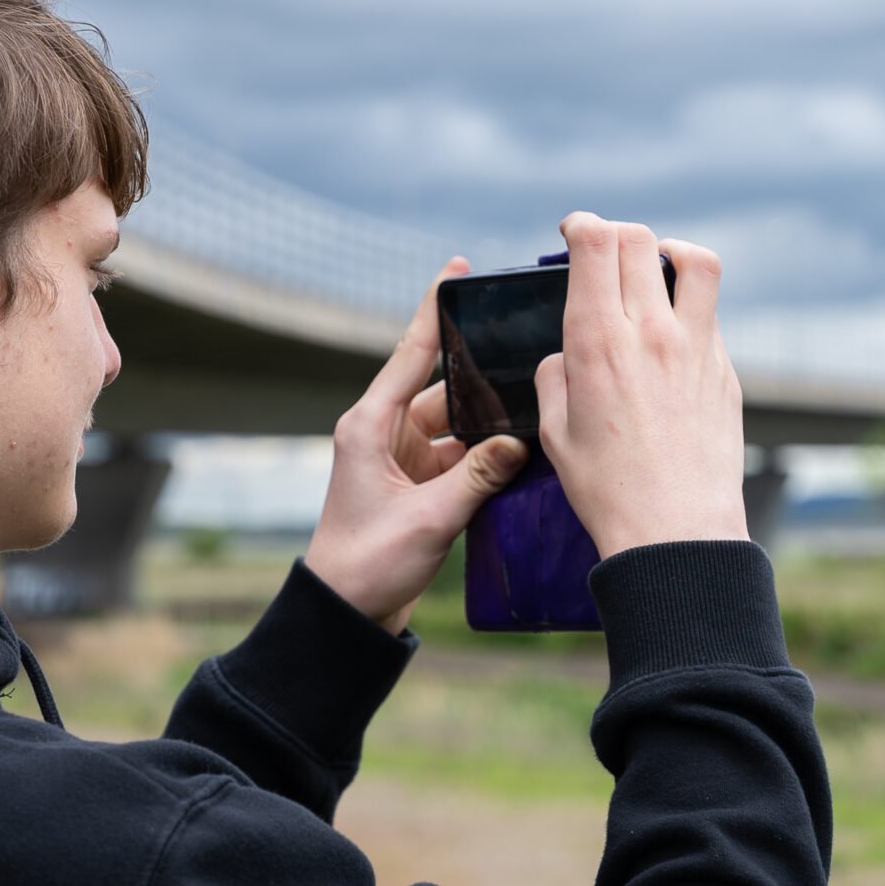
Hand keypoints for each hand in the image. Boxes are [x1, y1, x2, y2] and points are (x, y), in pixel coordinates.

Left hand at [304, 259, 529, 632]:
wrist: (345, 617)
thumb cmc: (368, 565)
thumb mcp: (430, 519)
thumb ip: (478, 476)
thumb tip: (518, 441)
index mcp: (371, 425)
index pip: (412, 353)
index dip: (436, 309)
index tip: (458, 268)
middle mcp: (384, 434)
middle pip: (446, 388)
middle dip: (486, 378)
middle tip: (531, 353)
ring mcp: (402, 461)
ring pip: (460, 426)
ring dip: (492, 426)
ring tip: (539, 407)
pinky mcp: (418, 488)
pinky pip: (462, 458)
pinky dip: (488, 458)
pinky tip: (523, 453)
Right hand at [532, 213, 748, 560]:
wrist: (674, 531)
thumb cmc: (606, 489)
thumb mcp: (555, 430)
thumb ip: (555, 375)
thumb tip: (567, 353)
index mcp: (597, 342)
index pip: (597, 243)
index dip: (582, 224)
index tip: (573, 231)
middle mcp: (650, 332)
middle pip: (639, 240)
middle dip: (615, 233)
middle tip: (603, 251)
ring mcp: (696, 348)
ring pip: (695, 261)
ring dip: (669, 252)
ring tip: (656, 268)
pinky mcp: (725, 371)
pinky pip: (708, 317)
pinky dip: (687, 311)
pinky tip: (669, 340)